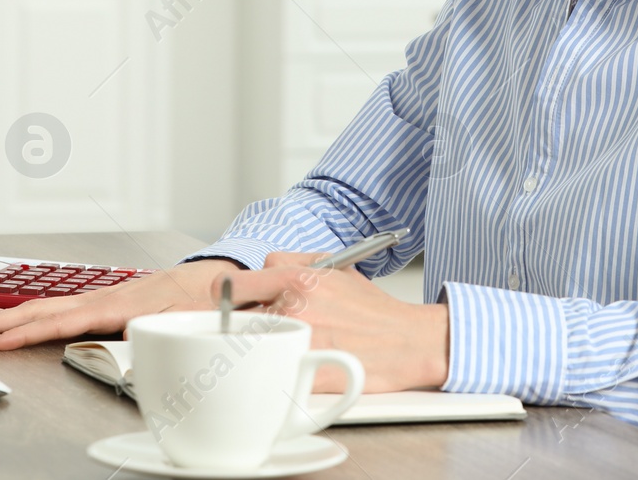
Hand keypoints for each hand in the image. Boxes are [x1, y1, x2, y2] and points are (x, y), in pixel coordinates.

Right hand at [0, 259, 240, 348]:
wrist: (218, 273)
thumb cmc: (212, 292)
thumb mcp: (213, 304)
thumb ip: (195, 311)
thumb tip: (157, 321)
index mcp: (126, 304)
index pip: (70, 319)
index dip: (35, 330)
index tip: (6, 339)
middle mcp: (109, 298)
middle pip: (47, 310)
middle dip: (7, 322)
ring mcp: (104, 299)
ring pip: (49, 308)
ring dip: (11, 318)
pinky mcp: (105, 304)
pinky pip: (60, 310)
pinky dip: (31, 315)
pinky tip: (13, 322)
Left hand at [223, 251, 449, 393]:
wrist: (408, 343)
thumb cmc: (372, 309)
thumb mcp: (335, 268)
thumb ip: (294, 261)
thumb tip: (262, 268)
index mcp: (298, 279)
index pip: (234, 284)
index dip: (230, 295)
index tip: (228, 303)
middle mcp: (295, 308)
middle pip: (240, 317)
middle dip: (249, 322)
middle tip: (264, 328)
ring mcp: (300, 342)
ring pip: (253, 346)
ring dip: (261, 347)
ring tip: (285, 346)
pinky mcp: (308, 375)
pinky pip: (272, 373)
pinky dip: (276, 372)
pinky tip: (292, 368)